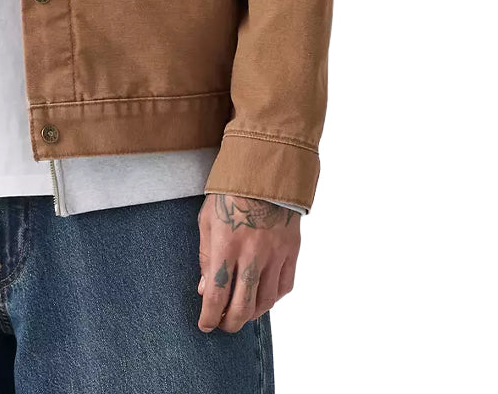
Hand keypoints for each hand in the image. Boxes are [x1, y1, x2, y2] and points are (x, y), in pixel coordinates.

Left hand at [196, 194, 299, 332]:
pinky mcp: (291, 251)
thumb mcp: (207, 221)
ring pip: (265, 301)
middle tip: (223, 324)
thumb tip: (205, 290)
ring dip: (251, 314)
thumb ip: (206, 258)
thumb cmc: (229, 194)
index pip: (217, 294)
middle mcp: (251, 254)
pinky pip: (284, 286)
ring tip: (241, 314)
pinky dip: (273, 299)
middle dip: (230, 323)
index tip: (205, 325)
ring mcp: (274, 254)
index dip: (209, 316)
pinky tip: (262, 298)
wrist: (265, 173)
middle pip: (242, 306)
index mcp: (225, 245)